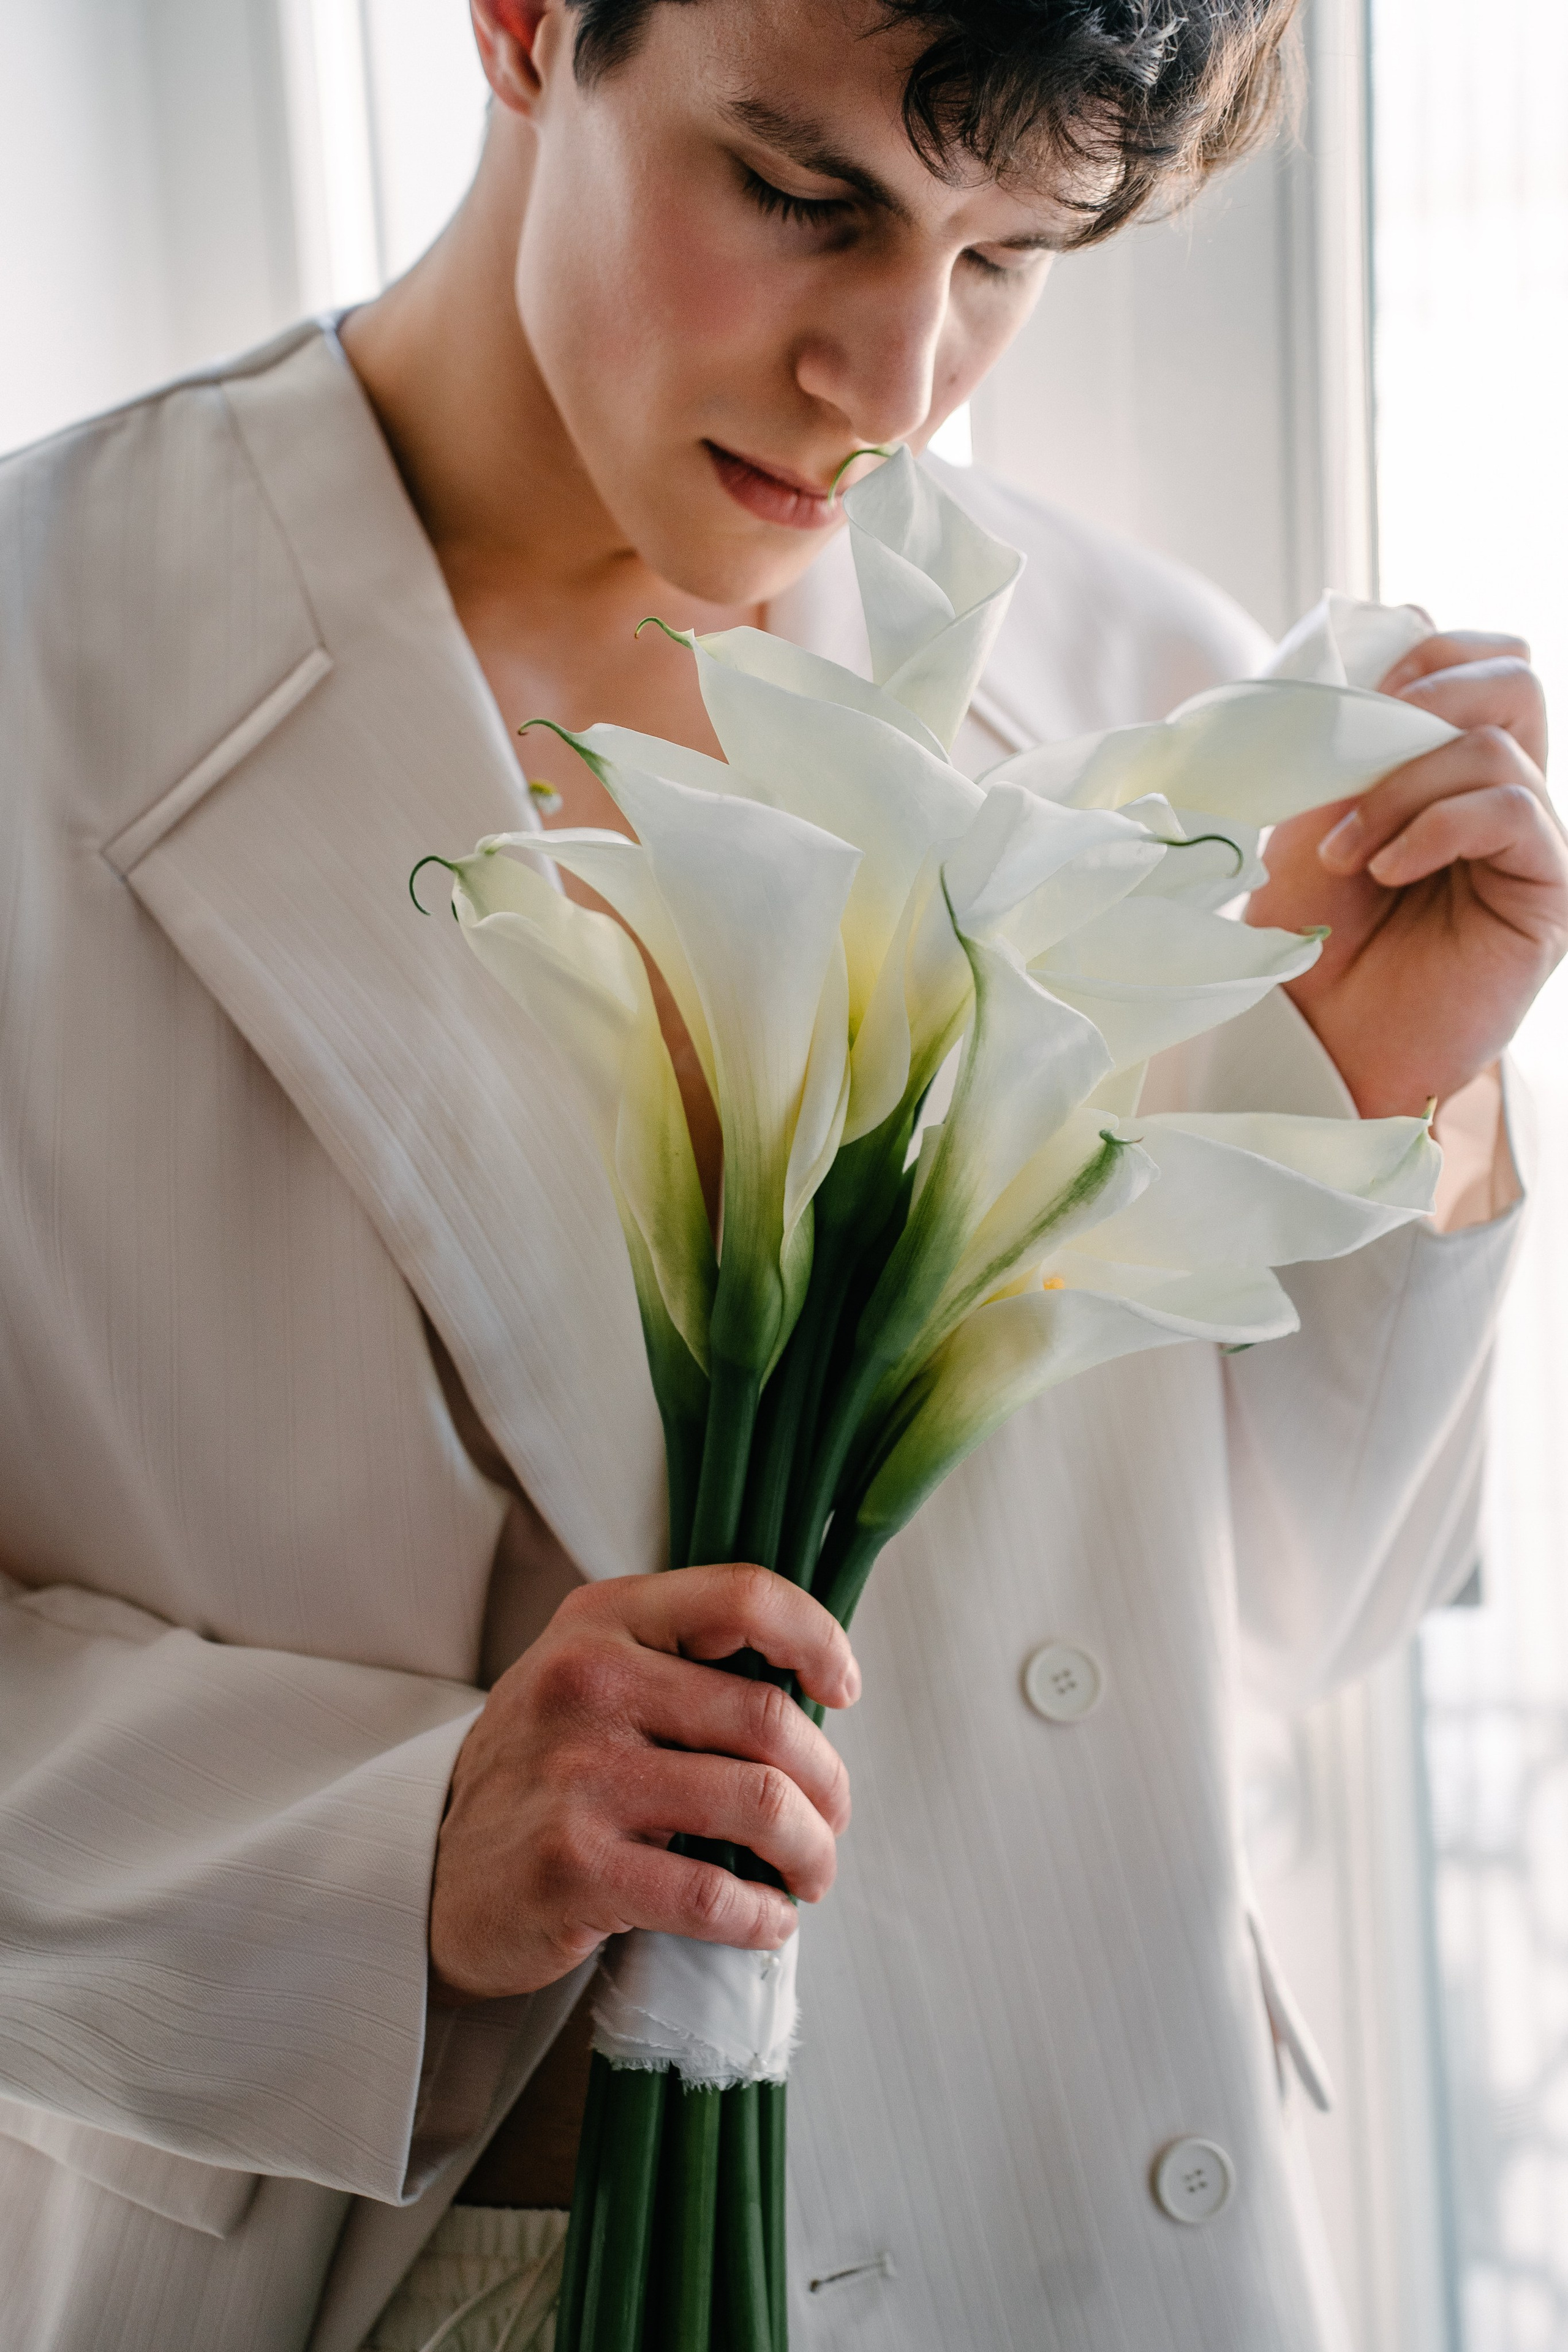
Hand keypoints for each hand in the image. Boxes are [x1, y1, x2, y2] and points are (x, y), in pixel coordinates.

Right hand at [429, 1563, 858, 2001]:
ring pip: (758, 1804)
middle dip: (827, 1783)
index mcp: (602, 1618)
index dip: (817, 1638)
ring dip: (810, 1852)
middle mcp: (587, 1680)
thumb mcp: (593, 1676)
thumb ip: (681, 1661)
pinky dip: (762, 1915)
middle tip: (830, 1819)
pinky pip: (711, 1894)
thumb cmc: (547, 1771)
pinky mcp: (571, 1866)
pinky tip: (766, 1920)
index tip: (842, 1687)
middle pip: (767, 1717)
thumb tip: (813, 1691)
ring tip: (809, 1873)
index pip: (742, 1596)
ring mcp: (576, 1774)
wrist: (437, 1871)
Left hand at [1246, 631, 1566, 1115]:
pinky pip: (1514, 810)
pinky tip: (1386, 869)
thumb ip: (1353, 730)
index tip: (1347, 696)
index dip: (1420, 651)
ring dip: (1401, 786)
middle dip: (1428, 691)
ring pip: (1495, 745)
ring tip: (1345, 849)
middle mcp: (1505, 790)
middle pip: (1514, 675)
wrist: (1319, 1038)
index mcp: (1451, 763)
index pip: (1475, 659)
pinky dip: (1436, 825)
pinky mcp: (1548, 890)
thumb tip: (1397, 627)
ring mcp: (1533, 839)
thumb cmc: (1312, 930)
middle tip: (1356, 744)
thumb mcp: (1314, 808)